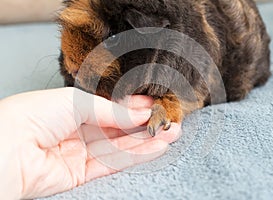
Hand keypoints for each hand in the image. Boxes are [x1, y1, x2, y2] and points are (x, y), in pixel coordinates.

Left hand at [0, 88, 180, 198]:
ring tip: (171, 133)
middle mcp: (78, 130)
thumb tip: (140, 111)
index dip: (133, 105)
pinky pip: (113, 164)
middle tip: (169, 119)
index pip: (110, 107)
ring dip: (146, 140)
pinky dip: (136, 156)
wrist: (7, 149)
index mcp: (72, 108)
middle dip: (144, 123)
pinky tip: (156, 147)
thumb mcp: (76, 102)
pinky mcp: (81, 174)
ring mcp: (80, 153)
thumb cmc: (32, 116)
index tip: (156, 103)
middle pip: (118, 127)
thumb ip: (111, 109)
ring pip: (120, 146)